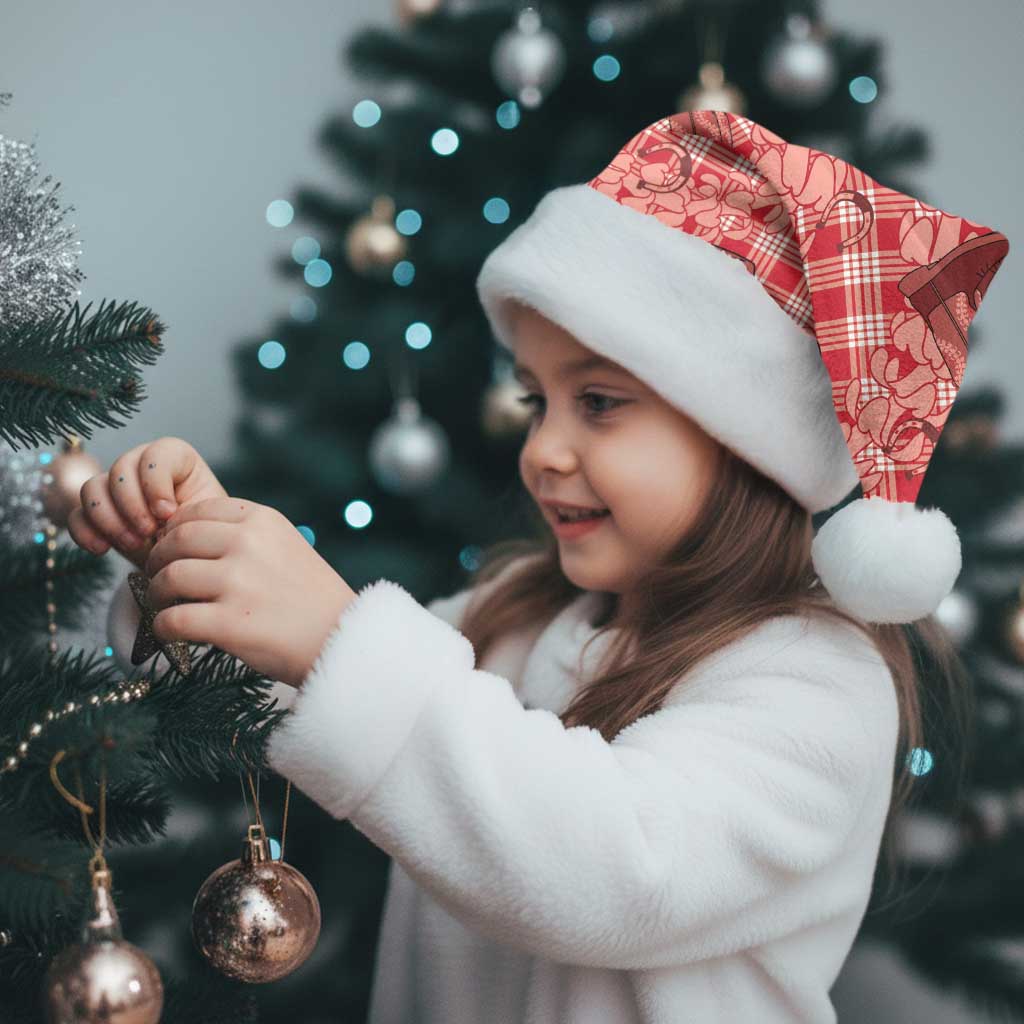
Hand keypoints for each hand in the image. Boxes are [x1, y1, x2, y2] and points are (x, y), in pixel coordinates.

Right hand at [67, 437, 227, 570]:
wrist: (188, 560)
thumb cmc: (203, 534)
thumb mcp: (206, 520)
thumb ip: (189, 510)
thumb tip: (163, 515)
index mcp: (176, 459)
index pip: (156, 454)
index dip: (156, 483)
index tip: (168, 513)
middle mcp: (141, 466)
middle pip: (120, 469)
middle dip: (132, 505)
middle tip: (148, 533)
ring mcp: (115, 488)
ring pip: (92, 488)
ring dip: (109, 519)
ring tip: (133, 544)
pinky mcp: (97, 514)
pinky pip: (76, 515)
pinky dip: (85, 532)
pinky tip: (102, 549)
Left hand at [142, 496, 357, 687]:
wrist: (342, 639)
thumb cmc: (312, 598)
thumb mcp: (287, 546)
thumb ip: (246, 536)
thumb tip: (185, 538)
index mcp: (263, 520)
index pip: (198, 511)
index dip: (175, 530)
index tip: (172, 547)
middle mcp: (248, 544)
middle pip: (176, 541)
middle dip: (158, 560)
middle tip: (157, 577)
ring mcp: (238, 583)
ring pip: (169, 578)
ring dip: (157, 594)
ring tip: (164, 605)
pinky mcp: (229, 623)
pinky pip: (172, 620)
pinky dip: (163, 627)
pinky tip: (170, 632)